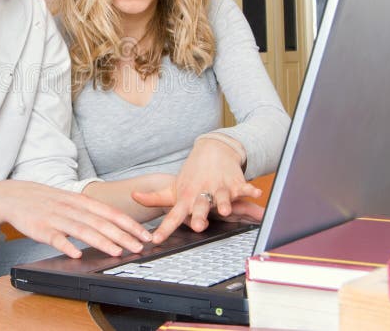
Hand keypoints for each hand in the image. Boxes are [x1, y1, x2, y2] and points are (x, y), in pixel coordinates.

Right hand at [0, 180, 151, 258]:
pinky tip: (76, 254)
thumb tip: (115, 224)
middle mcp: (71, 208)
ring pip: (82, 230)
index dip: (129, 223)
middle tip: (139, 247)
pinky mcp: (40, 228)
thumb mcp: (70, 201)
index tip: (145, 235)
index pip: (110, 212)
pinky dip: (66, 246)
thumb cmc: (45, 200)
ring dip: (101, 241)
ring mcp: (56, 218)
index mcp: (80, 201)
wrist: (13, 196)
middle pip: (101, 222)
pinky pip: (55, 238)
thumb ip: (90, 212)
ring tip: (117, 252)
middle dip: (123, 235)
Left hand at [132, 136, 260, 243]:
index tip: (156, 239)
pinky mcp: (234, 182)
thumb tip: (134, 197)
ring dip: (224, 203)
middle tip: (199, 226)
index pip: (173, 215)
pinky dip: (249, 189)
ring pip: (221, 196)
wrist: (212, 150)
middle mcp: (202, 193)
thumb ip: (154, 197)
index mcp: (186, 197)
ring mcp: (218, 187)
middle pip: (200, 206)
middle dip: (199, 216)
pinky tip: (255, 193)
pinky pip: (243, 187)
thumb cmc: (192, 175)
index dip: (165, 227)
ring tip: (225, 210)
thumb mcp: (173, 187)